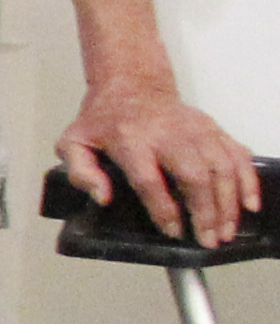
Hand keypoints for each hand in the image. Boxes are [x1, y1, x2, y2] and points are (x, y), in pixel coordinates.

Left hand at [59, 77, 262, 245]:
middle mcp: (166, 134)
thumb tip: (102, 197)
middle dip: (204, 211)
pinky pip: (237, 155)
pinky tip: (249, 204)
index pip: (149, 180)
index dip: (163, 209)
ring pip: (220, 168)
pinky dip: (247, 180)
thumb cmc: (103, 120)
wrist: (131, 84)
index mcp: (129, 140)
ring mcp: (194, 130)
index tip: (173, 231)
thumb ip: (80, 172)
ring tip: (225, 231)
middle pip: (193, 175)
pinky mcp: (213, 128)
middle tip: (207, 240)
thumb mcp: (73, 143)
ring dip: (227, 203)